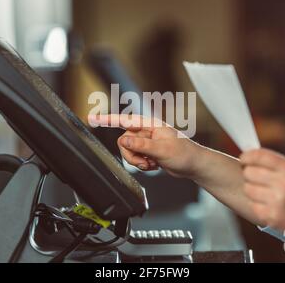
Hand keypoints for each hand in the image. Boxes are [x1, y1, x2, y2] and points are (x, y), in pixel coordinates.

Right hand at [88, 114, 203, 177]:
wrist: (193, 165)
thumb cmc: (184, 153)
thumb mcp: (161, 149)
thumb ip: (141, 145)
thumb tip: (124, 140)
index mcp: (150, 125)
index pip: (124, 120)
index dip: (107, 120)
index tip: (92, 119)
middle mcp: (146, 132)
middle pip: (124, 141)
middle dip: (131, 154)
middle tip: (143, 161)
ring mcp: (147, 142)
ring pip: (128, 151)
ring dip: (137, 161)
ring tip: (151, 164)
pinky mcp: (148, 152)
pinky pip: (135, 158)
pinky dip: (142, 164)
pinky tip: (154, 165)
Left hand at [240, 148, 284, 243]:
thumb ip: (275, 163)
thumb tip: (249, 154)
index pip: (259, 156)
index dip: (247, 156)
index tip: (243, 159)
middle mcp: (283, 185)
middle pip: (249, 172)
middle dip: (249, 174)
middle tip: (256, 178)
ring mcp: (277, 202)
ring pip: (247, 188)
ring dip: (251, 189)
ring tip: (264, 192)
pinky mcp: (270, 216)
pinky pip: (251, 204)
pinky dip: (256, 204)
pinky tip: (268, 204)